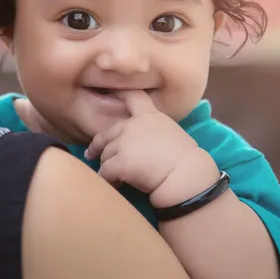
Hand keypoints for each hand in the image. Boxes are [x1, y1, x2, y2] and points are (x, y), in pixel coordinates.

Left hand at [84, 90, 218, 207]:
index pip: (132, 97)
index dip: (118, 94)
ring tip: (117, 178)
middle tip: (92, 154)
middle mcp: (133, 125)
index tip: (108, 92)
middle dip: (98, 145)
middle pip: (107, 133)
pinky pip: (104, 172)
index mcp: (150, 116)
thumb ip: (152, 131)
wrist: (186, 175)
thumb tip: (142, 143)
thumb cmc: (185, 158)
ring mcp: (124, 142)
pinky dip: (109, 180)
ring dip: (108, 166)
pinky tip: (118, 185)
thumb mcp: (170, 132)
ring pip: (104, 155)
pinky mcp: (119, 162)